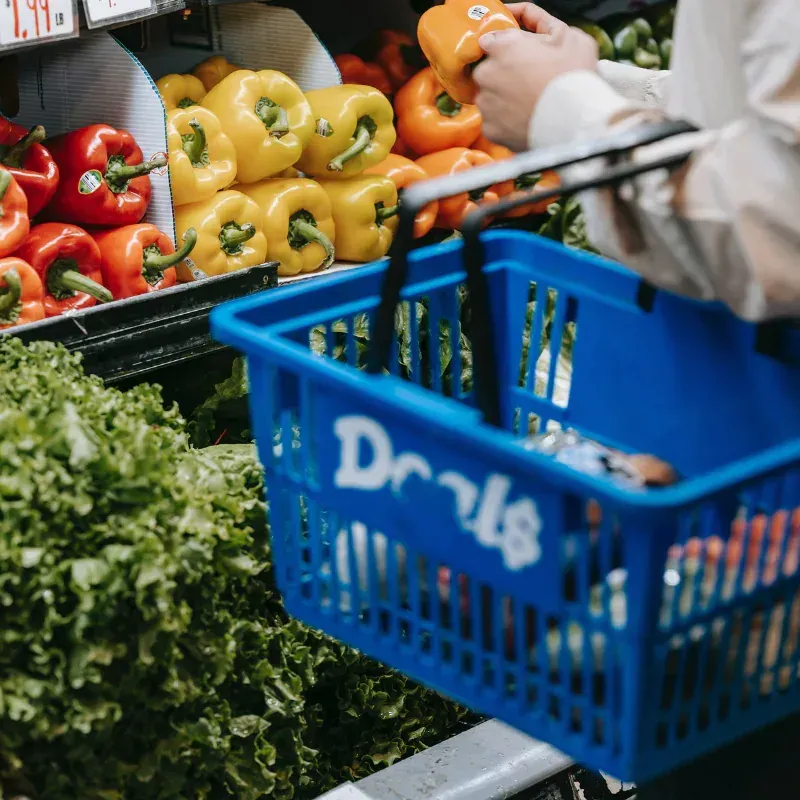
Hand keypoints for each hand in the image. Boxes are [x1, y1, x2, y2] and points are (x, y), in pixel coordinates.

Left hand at [473, 5, 598, 151]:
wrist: (575, 122)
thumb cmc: (574, 76)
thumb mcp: (567, 34)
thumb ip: (540, 22)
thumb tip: (523, 16)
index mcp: (502, 47)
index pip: (489, 42)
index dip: (505, 49)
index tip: (517, 56)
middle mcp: (486, 74)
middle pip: (487, 72)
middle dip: (503, 75)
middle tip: (527, 83)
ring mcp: (486, 104)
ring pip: (489, 98)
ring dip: (503, 99)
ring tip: (527, 104)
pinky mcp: (489, 130)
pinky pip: (493, 123)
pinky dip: (505, 122)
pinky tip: (523, 120)